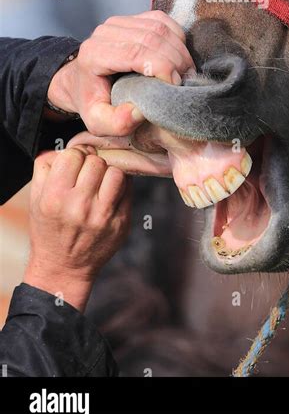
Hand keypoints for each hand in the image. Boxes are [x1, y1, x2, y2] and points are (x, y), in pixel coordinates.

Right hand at [24, 147, 131, 311]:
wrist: (64, 266)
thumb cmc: (49, 228)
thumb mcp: (36, 197)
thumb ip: (46, 166)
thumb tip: (67, 147)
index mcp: (54, 198)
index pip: (73, 155)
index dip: (75, 155)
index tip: (75, 163)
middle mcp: (79, 207)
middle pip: (96, 162)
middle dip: (91, 163)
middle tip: (87, 174)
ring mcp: (103, 216)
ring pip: (116, 172)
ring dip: (108, 174)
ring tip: (100, 183)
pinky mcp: (121, 222)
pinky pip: (128, 189)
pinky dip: (120, 186)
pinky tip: (109, 194)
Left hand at [47, 11, 194, 135]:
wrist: (83, 80)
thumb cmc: (94, 100)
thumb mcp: (99, 121)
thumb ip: (118, 122)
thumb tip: (139, 110)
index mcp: (94, 54)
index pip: (135, 52)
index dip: (162, 66)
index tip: (175, 86)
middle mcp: (105, 32)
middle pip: (151, 37)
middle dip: (175, 59)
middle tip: (185, 81)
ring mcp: (119, 22)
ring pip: (160, 27)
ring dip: (179, 49)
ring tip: (184, 71)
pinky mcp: (133, 18)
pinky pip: (162, 20)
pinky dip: (176, 37)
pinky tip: (178, 55)